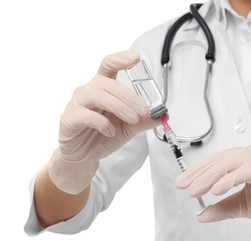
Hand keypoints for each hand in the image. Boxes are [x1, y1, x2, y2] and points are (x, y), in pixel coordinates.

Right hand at [48, 50, 159, 193]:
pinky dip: (102, 123)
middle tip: (143, 110)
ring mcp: (77, 104)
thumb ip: (145, 120)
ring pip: (98, 96)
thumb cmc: (104, 136)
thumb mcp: (129, 127)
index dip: (120, 58)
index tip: (136, 57)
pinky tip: (111, 131)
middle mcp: (88, 91)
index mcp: (103, 87)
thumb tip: (163, 114)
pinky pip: (86, 115)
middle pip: (108, 83)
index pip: (108, 65)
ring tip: (132, 120)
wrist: (85, 156)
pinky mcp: (69, 119)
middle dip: (129, 96)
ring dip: (119, 107)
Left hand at [176, 146, 250, 236]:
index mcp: (243, 160)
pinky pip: (242, 172)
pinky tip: (215, 189)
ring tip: (195, 190)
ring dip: (208, 178)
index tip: (183, 183)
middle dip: (198, 175)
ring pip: (227, 165)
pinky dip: (227, 180)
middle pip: (218, 162)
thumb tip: (201, 214)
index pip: (215, 162)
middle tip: (184, 186)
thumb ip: (221, 208)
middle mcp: (250, 155)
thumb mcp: (241, 206)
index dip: (197, 172)